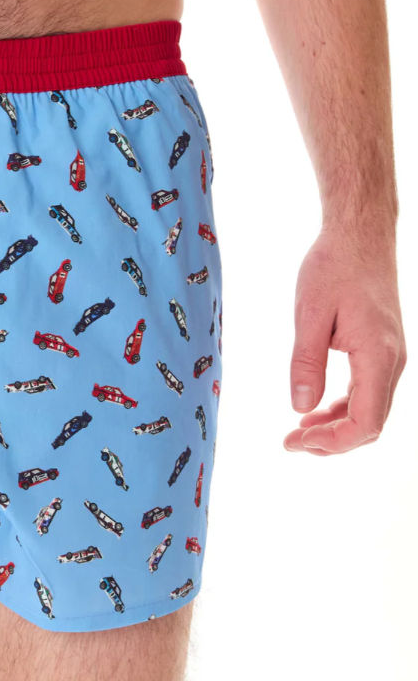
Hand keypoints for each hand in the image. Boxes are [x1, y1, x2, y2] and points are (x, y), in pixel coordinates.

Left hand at [285, 227, 405, 454]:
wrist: (360, 237)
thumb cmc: (334, 268)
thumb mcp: (309, 314)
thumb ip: (306, 362)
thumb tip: (300, 407)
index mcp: (378, 356)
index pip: (366, 422)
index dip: (333, 442)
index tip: (295, 441)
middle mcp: (392, 362)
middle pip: (370, 423)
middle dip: (331, 441)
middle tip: (289, 443)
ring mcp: (390, 357)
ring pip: (370, 410)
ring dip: (335, 426)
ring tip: (298, 432)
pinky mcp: (381, 350)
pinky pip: (367, 392)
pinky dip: (342, 407)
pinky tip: (315, 409)